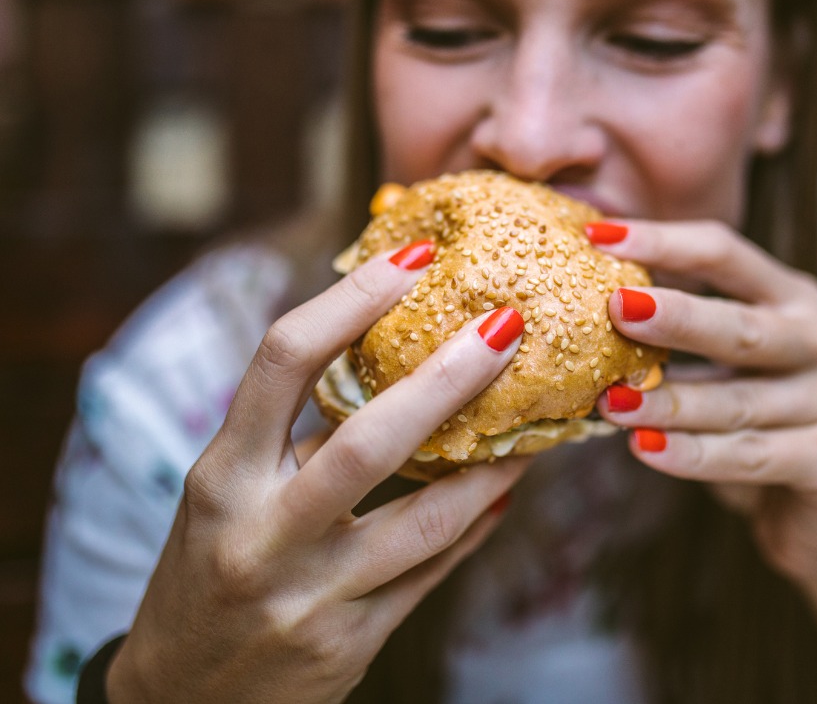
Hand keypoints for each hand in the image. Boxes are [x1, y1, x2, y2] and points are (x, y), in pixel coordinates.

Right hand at [107, 243, 528, 703]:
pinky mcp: (349, 645)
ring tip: (534, 426)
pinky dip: (475, 525)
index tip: (411, 258)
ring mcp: (309, 595)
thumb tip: (386, 350)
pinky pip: (433, 573)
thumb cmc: (207, 569)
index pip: (282, 362)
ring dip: (492, 465)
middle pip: (368, 442)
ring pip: (425, 520)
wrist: (180, 699)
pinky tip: (505, 491)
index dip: (350, 300)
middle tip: (507, 325)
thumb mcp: (226, 491)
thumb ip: (291, 431)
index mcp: (222, 476)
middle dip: (447, 378)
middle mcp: (261, 533)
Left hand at [590, 220, 816, 582]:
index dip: (665, 242)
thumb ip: (680, 335)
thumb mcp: (724, 370)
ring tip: (609, 403)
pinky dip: (694, 455)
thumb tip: (584, 298)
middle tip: (615, 307)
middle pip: (742, 325)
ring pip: (738, 402)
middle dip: (676, 317)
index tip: (598, 235)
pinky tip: (646, 449)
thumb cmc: (756, 428)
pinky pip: (752, 456)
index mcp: (796, 299)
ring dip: (668, 402)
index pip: (727, 255)